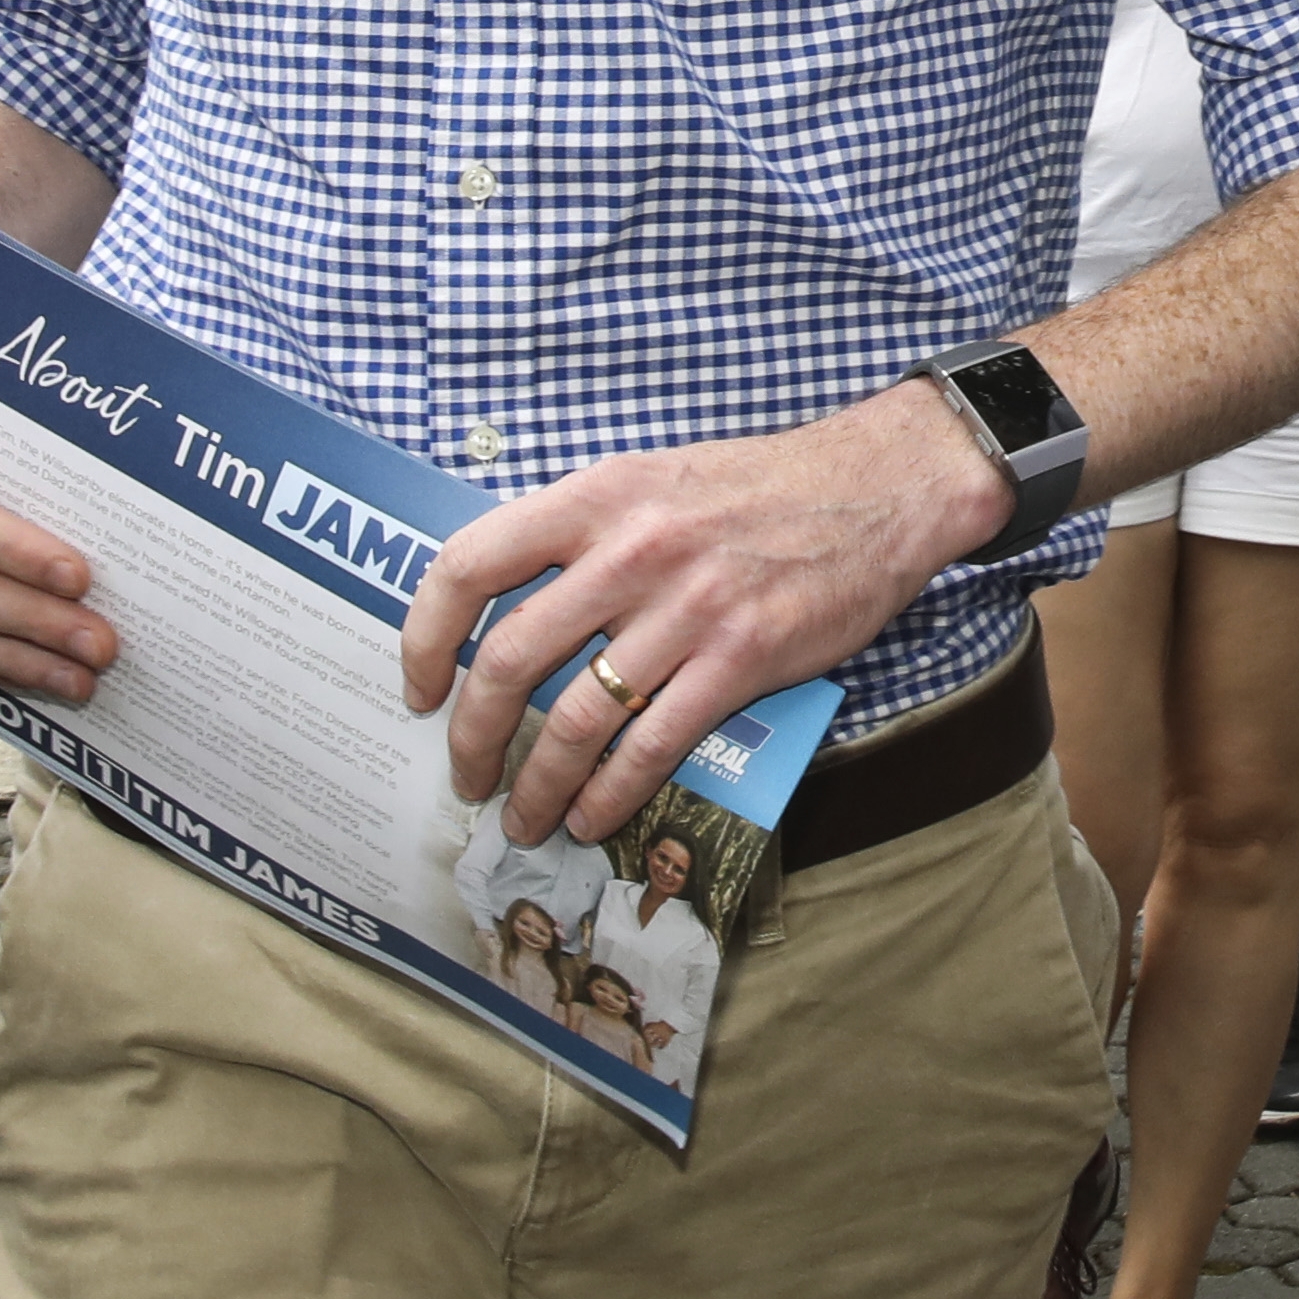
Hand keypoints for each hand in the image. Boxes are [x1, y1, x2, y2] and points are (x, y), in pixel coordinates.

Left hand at [400, 380, 1005, 847]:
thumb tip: (506, 607)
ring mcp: (687, 608)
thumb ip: (582, 533)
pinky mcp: (742, 659)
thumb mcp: (652, 480)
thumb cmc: (762, 488)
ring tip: (524, 818)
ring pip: (577, 719)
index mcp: (598, 497)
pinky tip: (593, 817)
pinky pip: (653, 745)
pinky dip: (611, 795)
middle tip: (466, 774)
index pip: (470, 564)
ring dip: (536, 784)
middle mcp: (631, 550)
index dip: (423, 636)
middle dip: (473, 736)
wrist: (879, 485)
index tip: (418, 685)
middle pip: (509, 659)